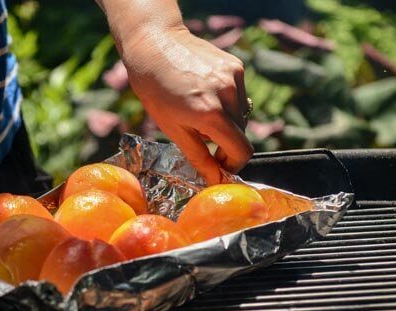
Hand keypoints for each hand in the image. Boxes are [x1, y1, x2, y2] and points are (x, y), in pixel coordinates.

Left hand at [121, 26, 253, 183]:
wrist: (154, 45)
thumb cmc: (156, 90)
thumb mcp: (173, 130)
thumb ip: (198, 156)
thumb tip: (215, 179)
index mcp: (211, 114)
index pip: (242, 151)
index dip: (233, 165)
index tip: (219, 166)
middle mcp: (228, 94)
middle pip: (242, 134)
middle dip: (226, 143)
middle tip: (202, 138)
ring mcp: (234, 77)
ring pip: (242, 115)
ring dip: (227, 122)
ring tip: (200, 112)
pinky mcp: (235, 66)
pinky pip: (239, 96)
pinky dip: (228, 102)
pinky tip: (205, 94)